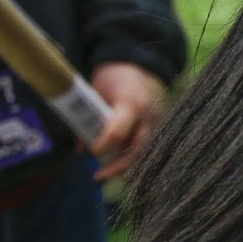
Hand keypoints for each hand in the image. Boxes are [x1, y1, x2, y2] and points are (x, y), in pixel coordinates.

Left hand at [87, 61, 166, 182]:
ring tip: (107, 175)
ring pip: (145, 154)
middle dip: (117, 167)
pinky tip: (120, 167)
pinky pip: (149, 149)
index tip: (91, 153)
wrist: (142, 65)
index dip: (102, 145)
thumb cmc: (115, 76)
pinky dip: (134, 159)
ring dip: (126, 167)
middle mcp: (149, 118)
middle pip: (137, 150)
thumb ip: (88, 118)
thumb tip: (80, 150)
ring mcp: (158, 124)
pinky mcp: (162, 129)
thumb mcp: (96, 91)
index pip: (117, 132)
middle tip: (98, 177)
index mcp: (131, 104)